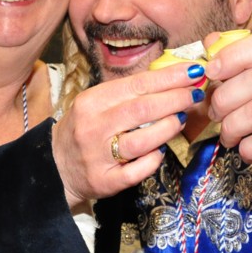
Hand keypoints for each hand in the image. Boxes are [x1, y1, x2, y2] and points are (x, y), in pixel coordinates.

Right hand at [52, 62, 205, 207]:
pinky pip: (137, 170)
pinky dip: (154, 159)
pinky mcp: (105, 181)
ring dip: (168, 128)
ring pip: (142, 141)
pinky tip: (161, 150)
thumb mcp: (96, 103)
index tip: (193, 71)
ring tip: (182, 119)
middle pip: (142, 109)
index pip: (136, 84)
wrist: (56, 165)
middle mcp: (93, 127)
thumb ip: (127, 93)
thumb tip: (170, 78)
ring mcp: (98, 156)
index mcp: (91, 101)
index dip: (169, 78)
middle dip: (175, 99)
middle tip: (195, 93)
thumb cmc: (84, 128)